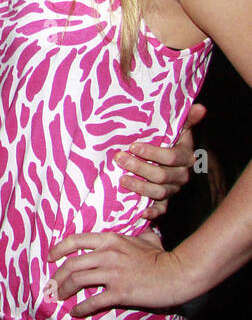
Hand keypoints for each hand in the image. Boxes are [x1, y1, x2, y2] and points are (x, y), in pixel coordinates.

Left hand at [48, 230, 195, 316]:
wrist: (178, 274)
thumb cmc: (163, 257)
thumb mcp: (147, 239)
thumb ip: (138, 235)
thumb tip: (144, 230)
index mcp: (110, 240)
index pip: (75, 240)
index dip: (58, 249)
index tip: (49, 257)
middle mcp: (107, 255)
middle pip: (71, 264)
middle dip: (58, 276)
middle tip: (52, 284)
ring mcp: (113, 273)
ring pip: (78, 281)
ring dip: (65, 290)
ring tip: (60, 297)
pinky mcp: (120, 292)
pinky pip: (94, 301)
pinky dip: (81, 307)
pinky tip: (76, 312)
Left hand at [116, 102, 205, 219]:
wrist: (159, 159)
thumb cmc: (164, 140)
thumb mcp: (175, 128)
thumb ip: (186, 119)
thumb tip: (200, 107)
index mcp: (184, 157)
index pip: (171, 157)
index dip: (153, 152)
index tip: (133, 145)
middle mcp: (181, 175)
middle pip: (162, 175)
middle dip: (139, 167)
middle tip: (119, 159)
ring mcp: (172, 190)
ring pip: (158, 192)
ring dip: (140, 187)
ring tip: (121, 180)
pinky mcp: (164, 202)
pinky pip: (160, 210)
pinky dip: (151, 212)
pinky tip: (140, 212)